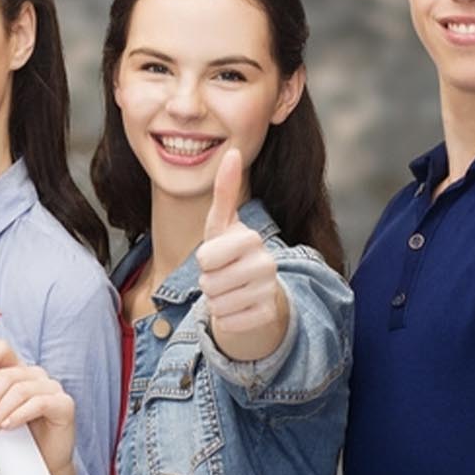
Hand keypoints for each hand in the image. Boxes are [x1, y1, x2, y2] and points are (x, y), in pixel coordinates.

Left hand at [0, 339, 76, 474]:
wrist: (37, 467)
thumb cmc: (10, 437)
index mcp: (16, 370)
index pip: (2, 348)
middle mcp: (35, 375)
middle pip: (9, 374)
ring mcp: (52, 388)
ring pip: (21, 389)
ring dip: (1, 410)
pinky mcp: (64, 405)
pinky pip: (40, 402)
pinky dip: (20, 414)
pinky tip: (9, 426)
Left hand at [195, 148, 284, 354]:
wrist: (257, 294)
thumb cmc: (232, 255)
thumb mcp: (223, 224)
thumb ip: (225, 191)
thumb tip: (232, 151)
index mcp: (250, 238)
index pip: (206, 257)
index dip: (204, 260)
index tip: (217, 256)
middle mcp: (267, 262)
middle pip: (208, 282)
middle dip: (208, 283)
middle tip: (222, 277)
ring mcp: (270, 290)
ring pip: (217, 304)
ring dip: (216, 302)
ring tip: (230, 292)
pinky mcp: (268, 316)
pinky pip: (228, 323)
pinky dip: (226, 320)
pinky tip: (239, 309)